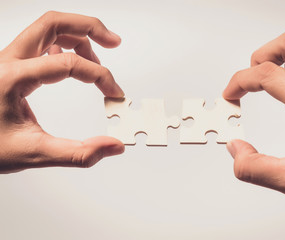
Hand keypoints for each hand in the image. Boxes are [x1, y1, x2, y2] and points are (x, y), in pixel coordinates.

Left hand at [0, 11, 124, 172]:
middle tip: (112, 42)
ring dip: (78, 37)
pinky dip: (64, 46)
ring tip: (96, 60)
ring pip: (48, 29)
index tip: (114, 93)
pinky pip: (41, 42)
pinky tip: (72, 64)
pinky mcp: (12, 66)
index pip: (68, 63)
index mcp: (11, 78)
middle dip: (90, 28)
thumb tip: (112, 146)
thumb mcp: (33, 154)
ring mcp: (9, 60)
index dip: (100, 76)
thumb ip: (78, 153)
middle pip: (54, 23)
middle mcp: (8, 61)